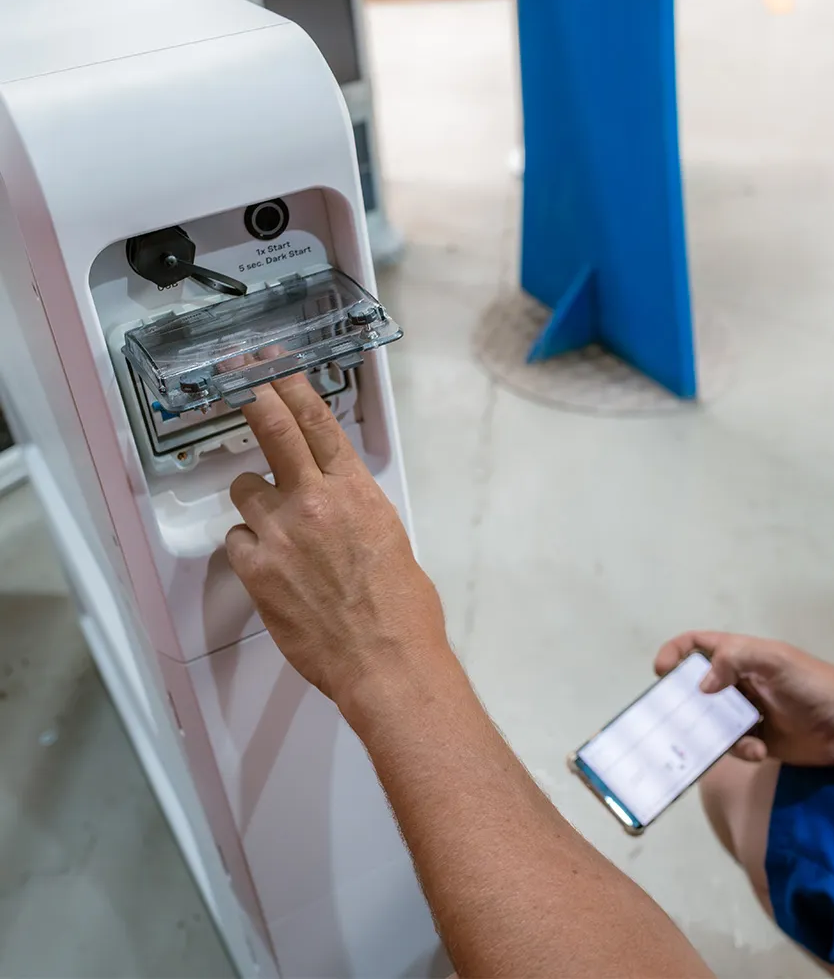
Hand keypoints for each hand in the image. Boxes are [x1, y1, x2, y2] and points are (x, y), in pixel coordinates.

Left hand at [225, 373, 446, 708]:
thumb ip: (356, 509)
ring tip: (275, 523)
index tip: (272, 365)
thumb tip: (336, 501)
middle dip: (253, 397)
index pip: (317, 422)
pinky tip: (270, 566)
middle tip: (238, 377)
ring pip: (245, 490)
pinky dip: (251, 547)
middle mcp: (314, 500)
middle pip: (273, 430)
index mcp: (356, 491)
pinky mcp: (256, 570)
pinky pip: (238, 541)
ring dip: (256, 499)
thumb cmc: (403, 605)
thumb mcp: (390, 538)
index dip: (291, 386)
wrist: (384, 660)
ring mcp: (279, 533)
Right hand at [654, 632, 833, 765]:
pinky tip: (758, 750)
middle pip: (696, 687)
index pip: (697, 645)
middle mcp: (739, 682)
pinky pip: (732, 746)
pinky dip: (739, 749)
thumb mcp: (775, 661)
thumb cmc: (815, 685)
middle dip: (686, 702)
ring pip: (711, 721)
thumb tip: (701, 685)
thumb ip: (735, 660)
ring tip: (728, 738)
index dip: (676, 653)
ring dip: (713, 731)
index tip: (662, 672)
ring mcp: (747, 712)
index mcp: (741, 656)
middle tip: (680, 717)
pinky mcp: (758, 740)